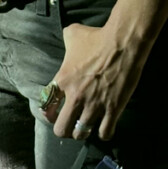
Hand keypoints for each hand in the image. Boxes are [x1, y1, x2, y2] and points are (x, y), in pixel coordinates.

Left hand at [41, 23, 148, 141]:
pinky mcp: (112, 110)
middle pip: (61, 129)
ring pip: (81, 134)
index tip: (52, 115)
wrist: (121, 44)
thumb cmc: (96, 38)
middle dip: (64, 130)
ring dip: (82, 133)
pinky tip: (104, 127)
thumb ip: (65, 40)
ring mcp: (94, 105)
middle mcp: (75, 96)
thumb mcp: (73, 34)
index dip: (48, 114)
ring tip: (85, 127)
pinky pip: (105, 133)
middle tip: (69, 125)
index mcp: (62, 79)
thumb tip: (67, 39)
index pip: (46, 105)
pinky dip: (104, 133)